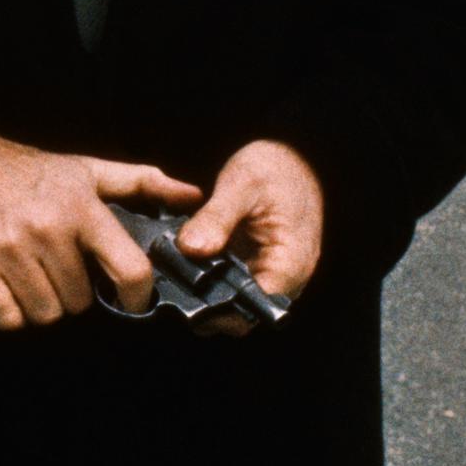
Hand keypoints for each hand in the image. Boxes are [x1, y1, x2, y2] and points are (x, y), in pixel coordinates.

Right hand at [0, 109, 198, 330]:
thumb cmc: (33, 172)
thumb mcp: (88, 170)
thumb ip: (143, 183)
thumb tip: (192, 195)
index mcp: (82, 208)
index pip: (129, 270)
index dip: (138, 298)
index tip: (132, 302)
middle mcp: (47, 228)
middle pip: (79, 302)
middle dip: (74, 294)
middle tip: (61, 271)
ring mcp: (8, 248)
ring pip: (45, 314)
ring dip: (43, 304)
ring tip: (35, 276)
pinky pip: (7, 317)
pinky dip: (11, 312)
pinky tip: (10, 286)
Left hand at [173, 141, 324, 336]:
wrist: (294, 154)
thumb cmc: (278, 166)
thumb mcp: (243, 184)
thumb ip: (217, 218)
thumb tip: (191, 249)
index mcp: (290, 264)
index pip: (252, 309)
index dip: (218, 310)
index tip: (184, 297)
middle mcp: (285, 277)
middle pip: (241, 311)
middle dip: (205, 302)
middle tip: (170, 280)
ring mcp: (271, 272)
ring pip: (233, 299)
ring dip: (205, 289)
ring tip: (177, 267)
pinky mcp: (258, 264)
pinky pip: (232, 281)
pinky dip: (210, 275)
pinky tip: (190, 259)